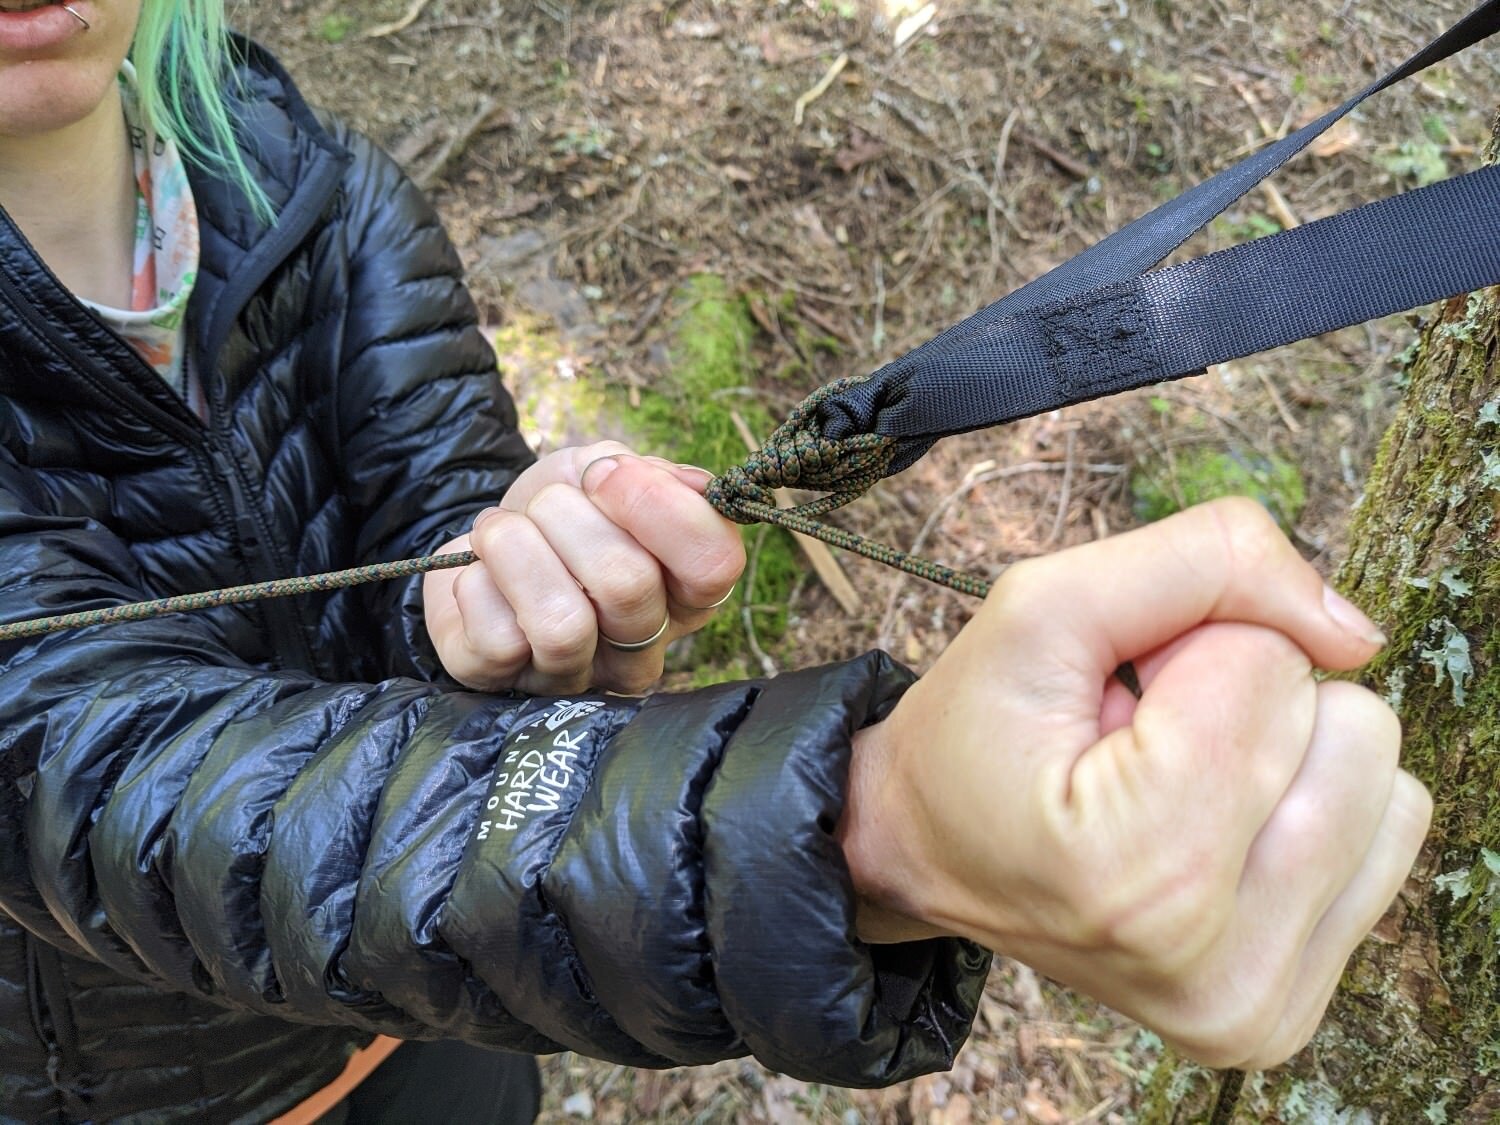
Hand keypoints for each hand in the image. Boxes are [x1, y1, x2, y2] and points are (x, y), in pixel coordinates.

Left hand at [423, 442, 744, 693]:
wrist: (482, 541)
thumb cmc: (557, 513)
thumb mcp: (604, 473)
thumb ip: (651, 475)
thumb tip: (692, 487)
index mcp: (685, 593)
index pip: (715, 564)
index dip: (657, 506)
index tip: (605, 473)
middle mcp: (645, 647)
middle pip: (629, 583)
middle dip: (567, 516)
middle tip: (544, 505)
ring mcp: (579, 675)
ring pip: (564, 623)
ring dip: (517, 548)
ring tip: (502, 534)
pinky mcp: (509, 685)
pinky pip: (500, 639)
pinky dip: (476, 584)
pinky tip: (482, 578)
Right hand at [839, 498, 1430, 1069]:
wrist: (924, 854)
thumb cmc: (975, 731)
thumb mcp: (1042, 606)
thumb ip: (1203, 560)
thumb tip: (1355, 630)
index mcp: (1136, 873)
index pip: (1268, 668)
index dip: (1185, 652)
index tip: (1110, 704)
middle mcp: (1209, 964)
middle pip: (1352, 728)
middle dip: (1245, 700)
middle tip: (1142, 745)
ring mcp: (1252, 1005)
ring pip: (1386, 786)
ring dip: (1283, 756)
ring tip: (1174, 788)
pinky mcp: (1281, 1016)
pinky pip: (1384, 842)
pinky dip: (1304, 810)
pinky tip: (1212, 830)